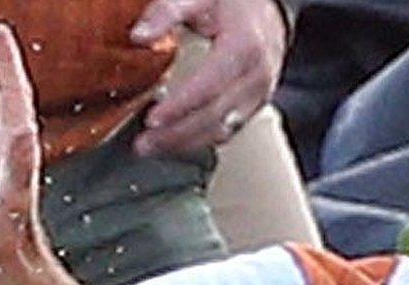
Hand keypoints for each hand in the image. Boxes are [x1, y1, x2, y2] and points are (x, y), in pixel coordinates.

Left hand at [130, 0, 286, 157]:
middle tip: (144, 143)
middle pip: (215, 116)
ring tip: (152, 147)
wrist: (268, 7)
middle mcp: (257, 76)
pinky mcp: (253, 106)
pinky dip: (199, 140)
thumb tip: (140, 36)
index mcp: (245, 47)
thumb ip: (167, 11)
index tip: (153, 119)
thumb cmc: (234, 2)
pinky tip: (174, 142)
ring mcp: (258, 94)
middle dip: (177, 135)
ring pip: (222, 130)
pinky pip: (227, 130)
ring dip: (185, 143)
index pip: (210, 86)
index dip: (180, 106)